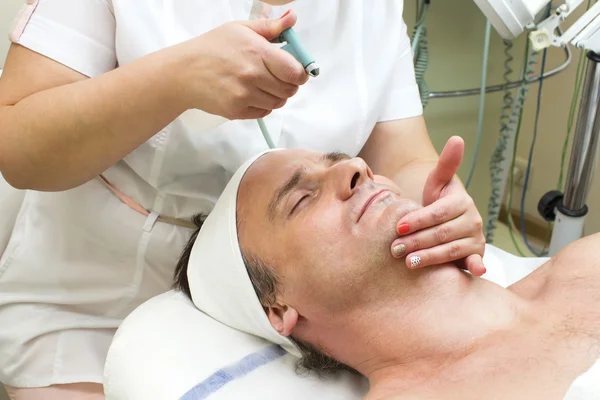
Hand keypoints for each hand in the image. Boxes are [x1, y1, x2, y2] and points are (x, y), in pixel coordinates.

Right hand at [172, 10, 307, 119]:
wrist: (183, 72)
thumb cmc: (211, 48)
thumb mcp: (240, 29)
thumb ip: (270, 27)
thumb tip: (292, 19)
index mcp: (257, 52)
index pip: (295, 72)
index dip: (300, 73)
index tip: (296, 71)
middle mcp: (252, 76)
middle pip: (289, 90)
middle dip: (289, 84)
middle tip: (278, 77)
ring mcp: (244, 95)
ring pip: (278, 103)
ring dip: (276, 95)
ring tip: (262, 84)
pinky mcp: (237, 110)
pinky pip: (264, 112)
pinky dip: (263, 105)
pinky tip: (251, 94)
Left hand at [390, 136, 485, 275]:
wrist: (448, 224)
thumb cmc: (439, 203)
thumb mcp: (438, 183)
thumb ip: (445, 165)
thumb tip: (457, 138)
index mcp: (461, 202)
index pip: (438, 213)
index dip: (418, 220)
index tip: (398, 227)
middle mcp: (472, 220)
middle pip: (441, 233)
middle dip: (416, 241)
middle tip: (394, 249)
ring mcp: (475, 239)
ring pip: (450, 250)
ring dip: (429, 257)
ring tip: (407, 262)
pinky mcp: (475, 255)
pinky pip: (476, 261)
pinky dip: (477, 266)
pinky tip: (474, 271)